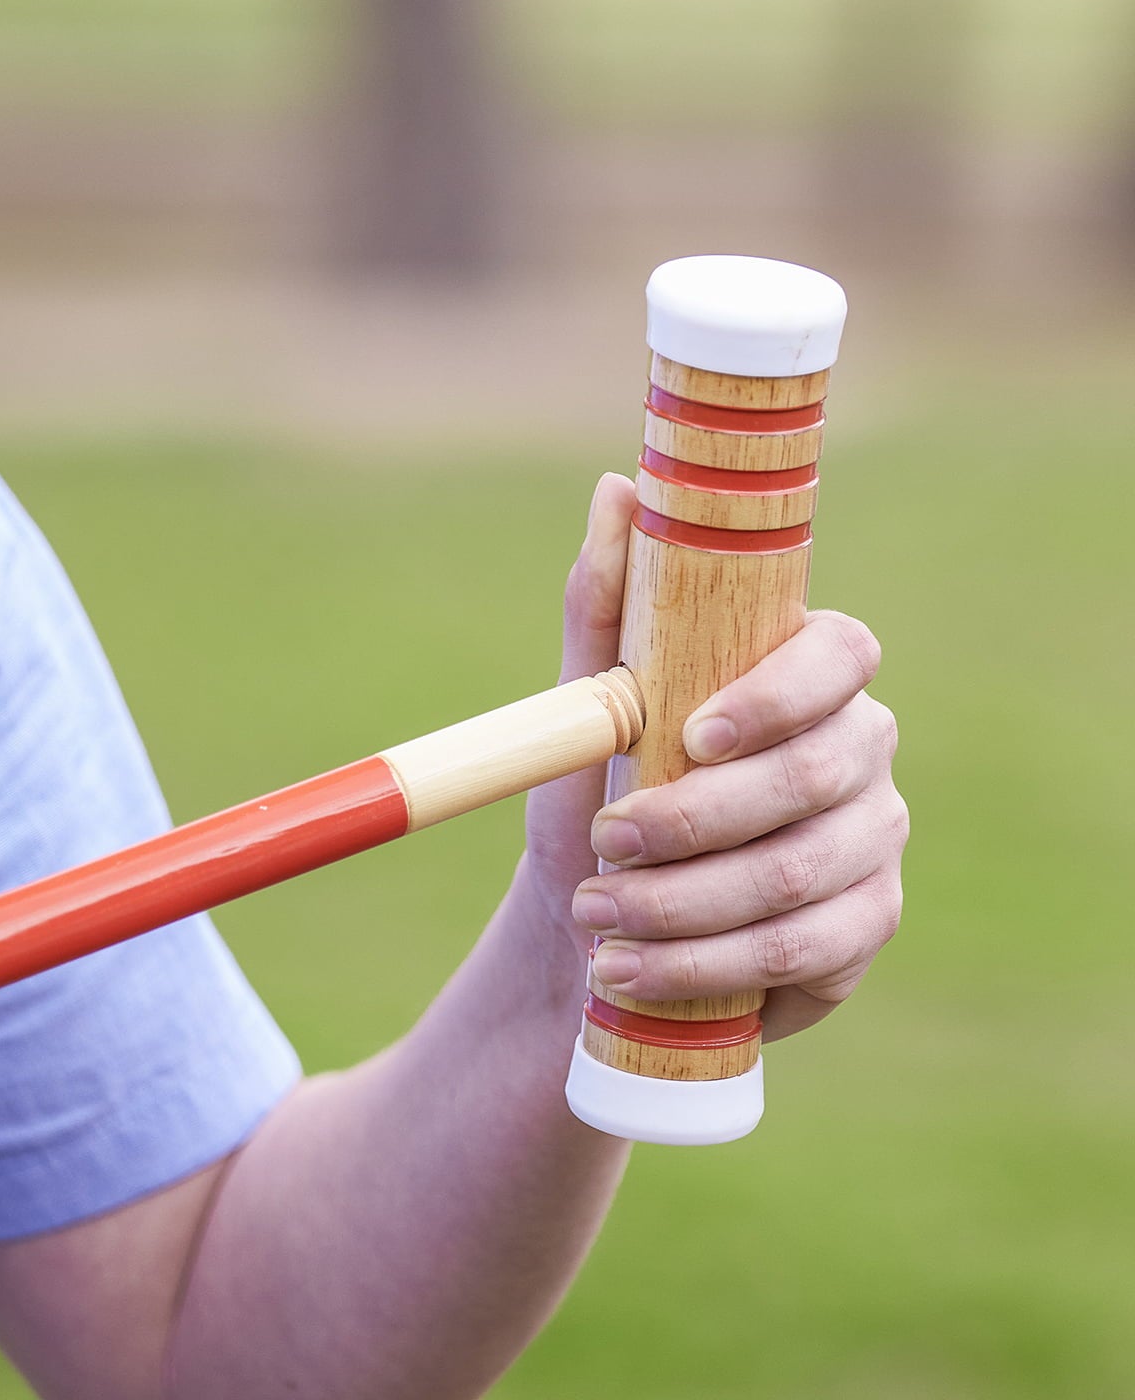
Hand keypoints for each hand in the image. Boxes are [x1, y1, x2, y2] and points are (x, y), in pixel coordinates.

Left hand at [524, 474, 906, 1040]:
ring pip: (803, 874)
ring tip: (595, 915)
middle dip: (700, 817)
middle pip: (821, 774)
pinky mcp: (864, 932)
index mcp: (807, 675)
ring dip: (685, 902)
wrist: (594, 916)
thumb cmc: (598, 788)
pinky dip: (705, 963)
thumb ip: (607, 601)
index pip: (842, 655)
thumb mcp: (586, 700)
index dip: (780, 693)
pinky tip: (632, 971)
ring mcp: (874, 844)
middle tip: (604, 841)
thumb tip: (617, 490)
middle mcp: (861, 752)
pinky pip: (805, 953)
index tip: (689, 733)